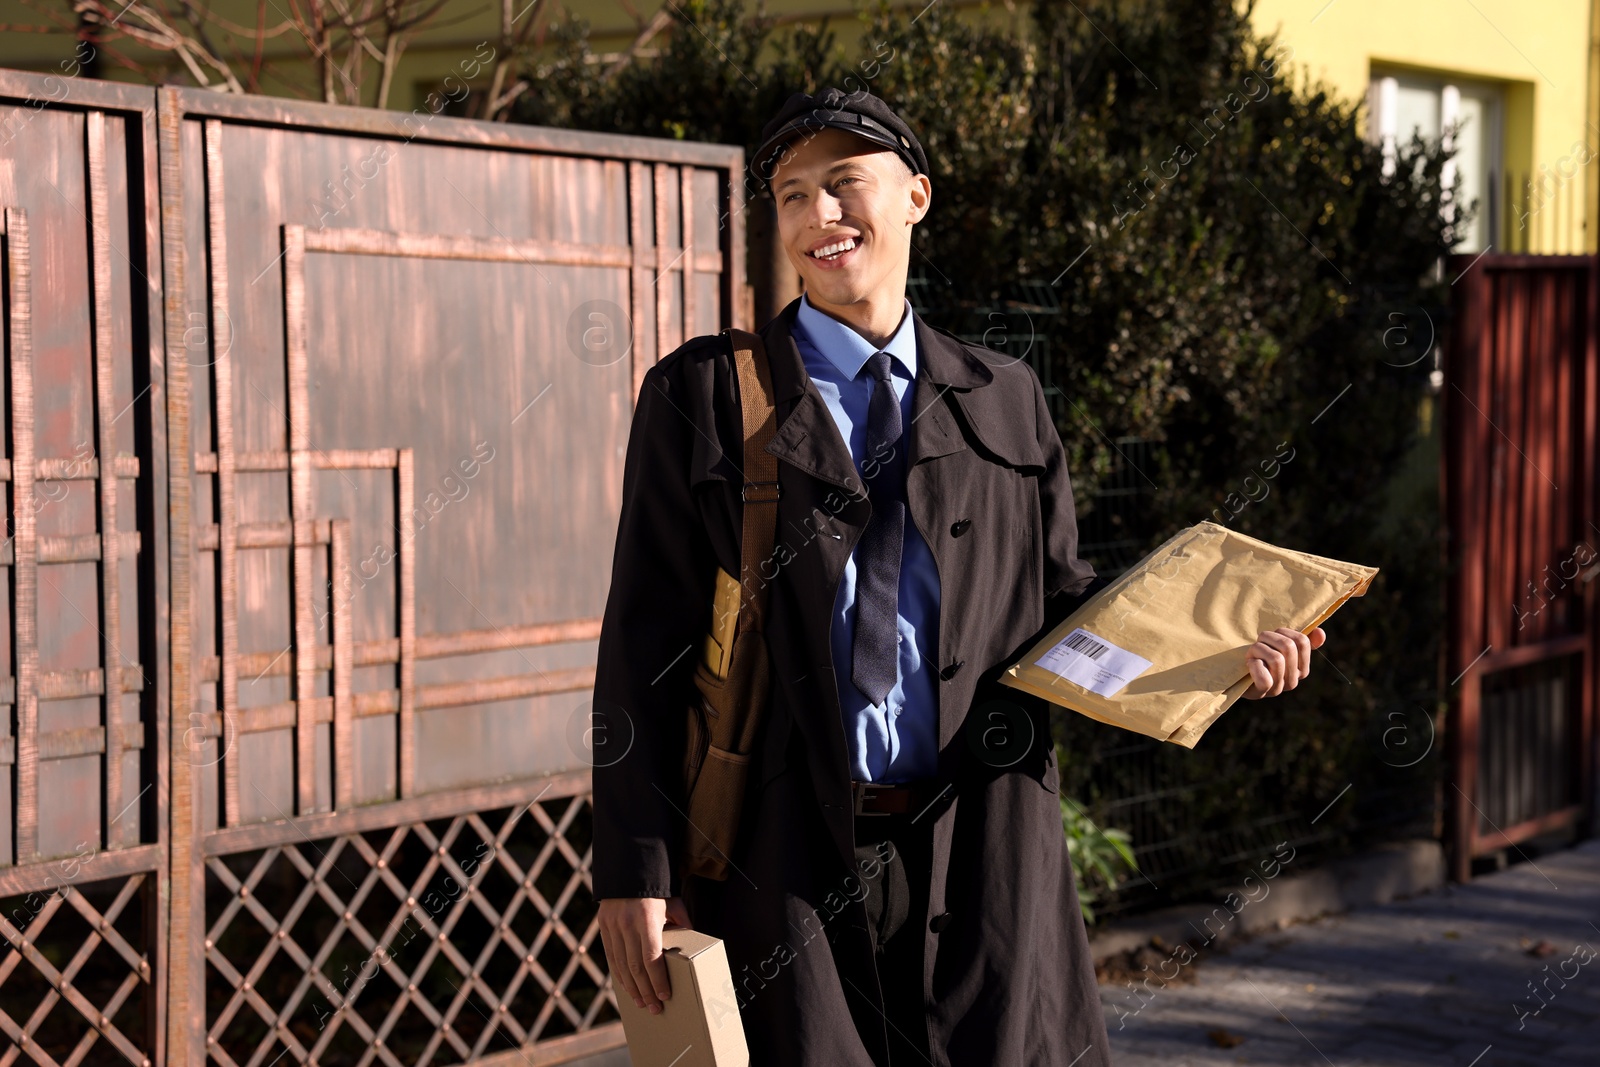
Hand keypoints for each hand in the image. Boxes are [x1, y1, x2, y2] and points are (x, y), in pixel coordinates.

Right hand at [597, 896, 691, 1014]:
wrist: (629, 867)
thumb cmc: (657, 887)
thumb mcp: (674, 902)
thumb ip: (682, 923)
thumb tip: (691, 943)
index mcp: (647, 919)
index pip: (652, 959)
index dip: (658, 980)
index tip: (665, 995)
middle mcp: (627, 924)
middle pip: (635, 967)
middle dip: (646, 991)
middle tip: (656, 1008)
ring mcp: (613, 925)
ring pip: (621, 966)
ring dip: (632, 988)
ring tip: (642, 1003)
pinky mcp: (604, 926)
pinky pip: (611, 956)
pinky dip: (619, 974)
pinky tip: (628, 987)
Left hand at [1242, 626, 1325, 698]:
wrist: (1237, 676)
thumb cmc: (1260, 658)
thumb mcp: (1280, 647)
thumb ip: (1302, 641)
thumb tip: (1320, 632)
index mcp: (1302, 669)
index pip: (1302, 642)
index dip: (1283, 632)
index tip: (1272, 636)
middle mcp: (1293, 680)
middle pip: (1288, 647)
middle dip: (1268, 638)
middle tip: (1258, 642)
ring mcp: (1278, 688)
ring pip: (1276, 659)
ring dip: (1258, 648)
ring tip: (1251, 653)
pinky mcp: (1262, 693)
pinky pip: (1264, 678)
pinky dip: (1254, 665)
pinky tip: (1249, 663)